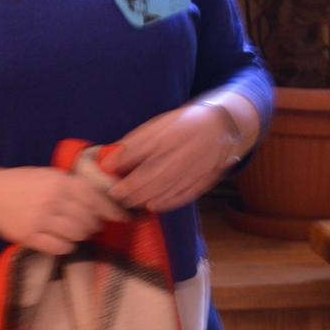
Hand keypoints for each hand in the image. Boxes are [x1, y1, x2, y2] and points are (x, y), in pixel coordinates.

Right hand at [0, 166, 126, 254]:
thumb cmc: (22, 182)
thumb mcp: (48, 174)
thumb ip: (71, 184)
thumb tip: (103, 197)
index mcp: (59, 181)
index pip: (94, 198)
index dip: (112, 210)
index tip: (122, 217)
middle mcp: (52, 199)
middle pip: (88, 219)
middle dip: (95, 225)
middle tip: (95, 225)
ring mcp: (40, 219)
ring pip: (76, 234)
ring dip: (82, 235)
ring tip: (79, 232)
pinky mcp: (30, 236)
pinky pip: (60, 247)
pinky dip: (68, 246)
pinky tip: (65, 241)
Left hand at [100, 104, 239, 212]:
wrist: (222, 127)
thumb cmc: (185, 123)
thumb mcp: (161, 123)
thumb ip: (139, 139)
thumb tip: (114, 154)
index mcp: (171, 133)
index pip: (142, 148)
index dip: (123, 160)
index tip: (107, 169)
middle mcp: (183, 151)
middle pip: (153, 173)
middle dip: (131, 186)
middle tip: (115, 193)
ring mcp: (195, 167)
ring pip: (167, 186)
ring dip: (145, 197)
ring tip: (128, 202)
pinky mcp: (204, 179)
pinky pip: (184, 194)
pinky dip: (167, 202)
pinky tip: (152, 206)